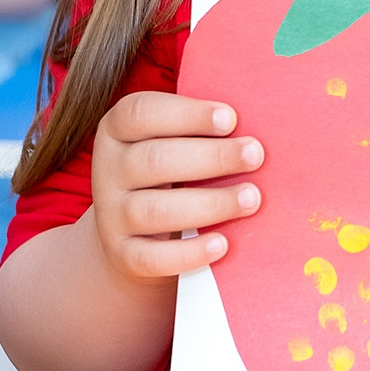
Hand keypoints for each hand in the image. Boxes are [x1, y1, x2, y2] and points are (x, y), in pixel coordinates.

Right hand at [85, 90, 261, 282]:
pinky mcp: (122, 254)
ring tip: (252, 199)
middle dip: (211, 157)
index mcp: (118, 129)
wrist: (133, 233)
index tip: (231, 119)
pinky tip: (222, 244)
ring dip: (209, 203)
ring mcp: (112, 215)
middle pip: (154, 160)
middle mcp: (108, 170)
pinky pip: (151, 257)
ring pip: (154, 209)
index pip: (140, 113)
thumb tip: (261, 125)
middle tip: (256, 155)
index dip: (186, 114)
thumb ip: (204, 131)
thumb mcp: (175, 143)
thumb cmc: (172, 172)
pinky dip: (188, 252)